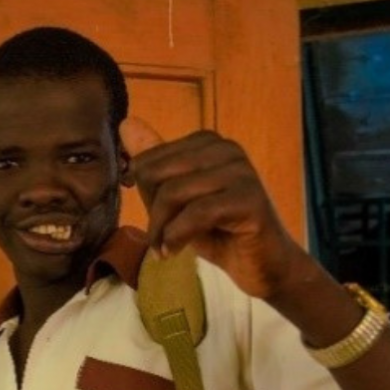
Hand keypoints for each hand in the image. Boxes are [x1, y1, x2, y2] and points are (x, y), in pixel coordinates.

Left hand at [120, 117, 308, 300]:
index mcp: (207, 142)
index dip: (146, 197)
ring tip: (165, 250)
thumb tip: (126, 124)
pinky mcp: (249, 198)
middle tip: (160, 239)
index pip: (148, 161)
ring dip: (161, 231)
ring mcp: (241, 170)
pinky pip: (197, 212)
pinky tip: (174, 253)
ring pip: (173, 193)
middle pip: (156, 174)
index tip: (158, 221)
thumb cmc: (219, 232)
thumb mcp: (177, 200)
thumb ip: (154, 165)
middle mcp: (226, 148)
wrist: (264, 265)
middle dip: (152, 213)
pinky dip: (177, 236)